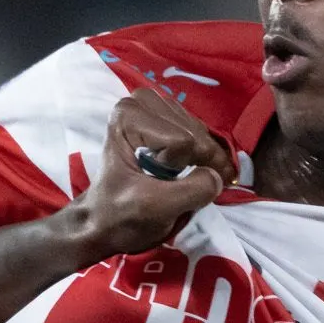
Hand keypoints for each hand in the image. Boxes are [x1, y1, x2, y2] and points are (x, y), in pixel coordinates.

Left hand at [61, 86, 232, 257]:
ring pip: (202, 134)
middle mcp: (141, 101)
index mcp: (127, 115)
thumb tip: (219, 176)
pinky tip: (191, 170)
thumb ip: (192, 191)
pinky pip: (202, 135)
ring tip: (183, 181)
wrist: (104, 221)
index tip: (161, 186)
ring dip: (203, 161)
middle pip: (195, 134)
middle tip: (184, 189)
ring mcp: (156, 107)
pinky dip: (203, 157)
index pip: (182, 141)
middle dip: (199, 164)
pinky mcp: (169, 118)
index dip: (180, 168)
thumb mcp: (156, 208)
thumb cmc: (121, 215)